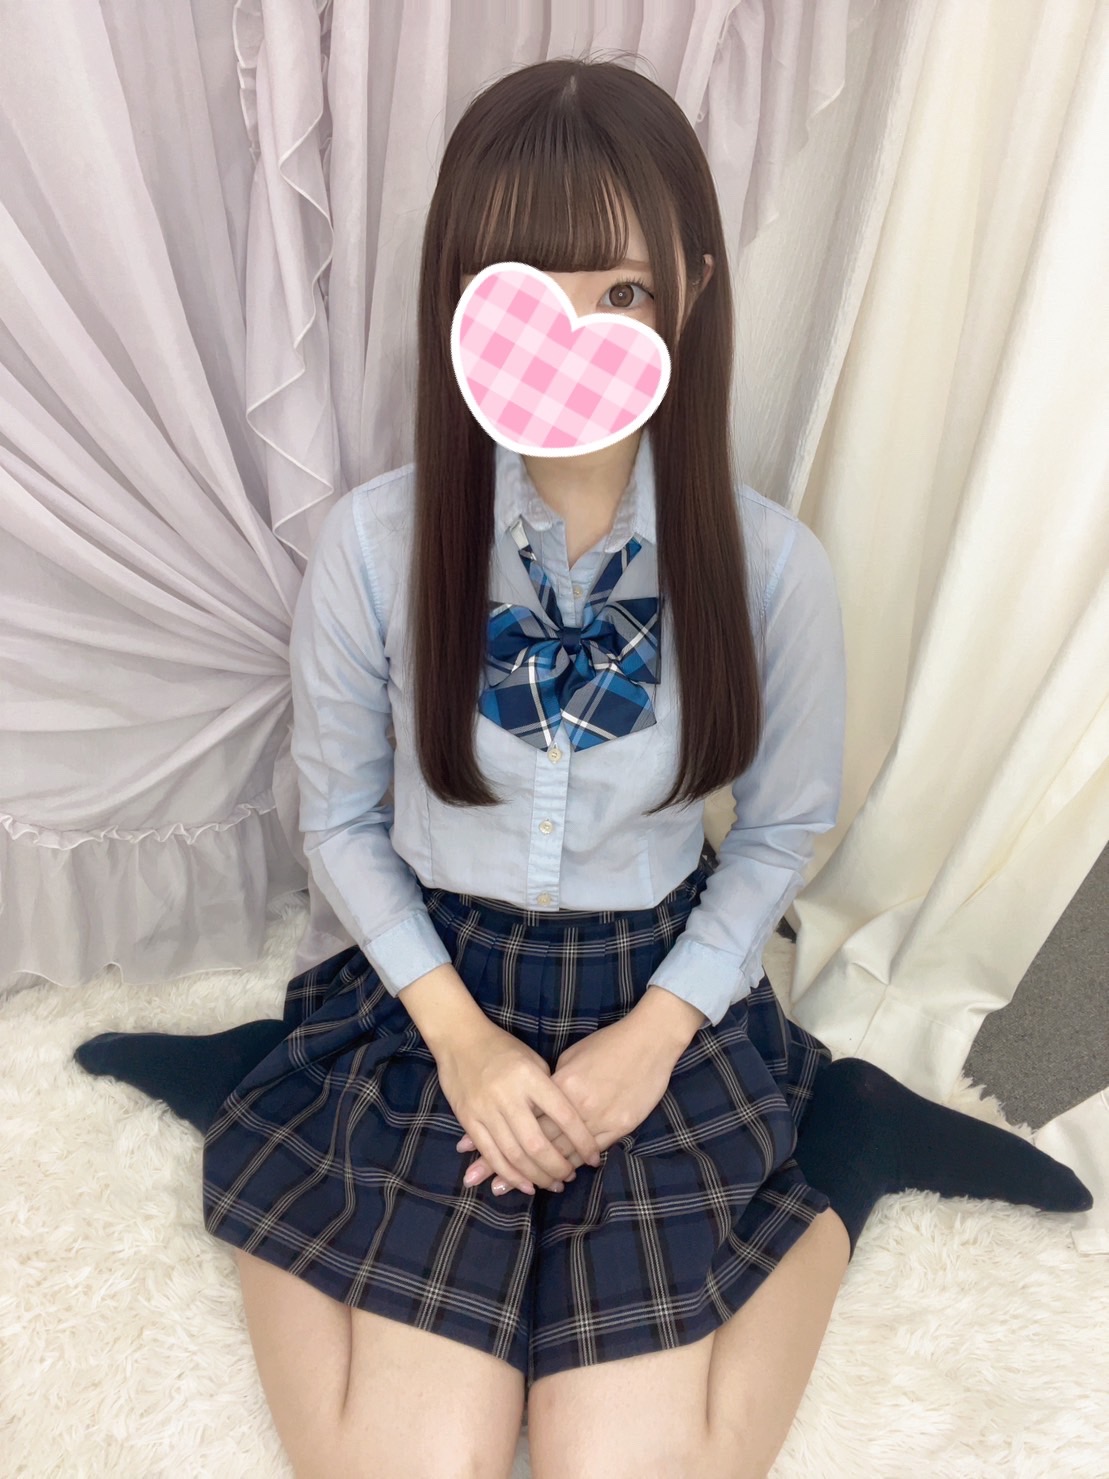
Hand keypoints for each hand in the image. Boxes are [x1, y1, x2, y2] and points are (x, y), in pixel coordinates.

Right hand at [435, 1016, 602, 1193]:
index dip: (582, 1141)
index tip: (593, 1157)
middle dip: (558, 1167)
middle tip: (571, 1177)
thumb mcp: (533, 1060)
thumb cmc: (503, 1048)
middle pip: (538, 1144)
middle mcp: (509, 1096)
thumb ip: (549, 1090)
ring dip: (537, 1176)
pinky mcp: (468, 1120)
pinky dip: (509, 1174)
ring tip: (553, 1185)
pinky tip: (526, 1185)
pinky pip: (491, 1155)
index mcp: (531, 1077)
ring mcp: (486, 1109)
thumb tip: (568, 1123)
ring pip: (515, 1155)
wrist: (459, 1037)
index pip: (564, 1116)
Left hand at [455, 1013, 681, 1192]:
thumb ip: (549, 1083)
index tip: (475, 1157)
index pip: (522, 1118)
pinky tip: (561, 1176)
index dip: (500, 1138)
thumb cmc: (607, 1045)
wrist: (648, 1040)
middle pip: (537, 1141)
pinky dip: (573, 1164)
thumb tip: (530, 1102)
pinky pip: (589, 1151)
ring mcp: (597, 1118)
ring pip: (563, 1153)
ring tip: (520, 1189)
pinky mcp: (617, 1126)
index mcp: (557, 1085)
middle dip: (513, 1166)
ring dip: (542, 1173)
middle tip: (492, 1186)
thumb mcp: (571, 1058)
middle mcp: (573, 1105)